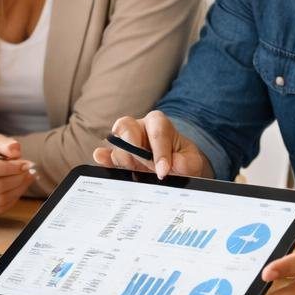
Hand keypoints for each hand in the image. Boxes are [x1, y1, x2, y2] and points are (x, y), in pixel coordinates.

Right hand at [0, 134, 35, 217]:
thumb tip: (14, 150)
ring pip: (0, 200)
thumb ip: (3, 143)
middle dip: (18, 179)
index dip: (12, 167)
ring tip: (25, 179)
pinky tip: (17, 189)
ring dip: (18, 189)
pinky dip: (13, 200)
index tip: (25, 164)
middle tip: (27, 172)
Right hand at [91, 111, 208, 178]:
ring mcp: (124, 142)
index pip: (157, 132)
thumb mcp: (191, 161)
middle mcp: (138, 128)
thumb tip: (175, 164)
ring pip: (116, 142)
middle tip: (144, 166)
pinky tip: (102, 160)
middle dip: (135, 147)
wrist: (174, 171)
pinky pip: (106, 153)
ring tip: (132, 170)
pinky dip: (104, 158)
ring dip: (122, 158)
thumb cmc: (181, 160)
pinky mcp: (116, 156)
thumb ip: (187, 162)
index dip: (160, 152)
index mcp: (158, 123)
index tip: (163, 171)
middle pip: (127, 128)